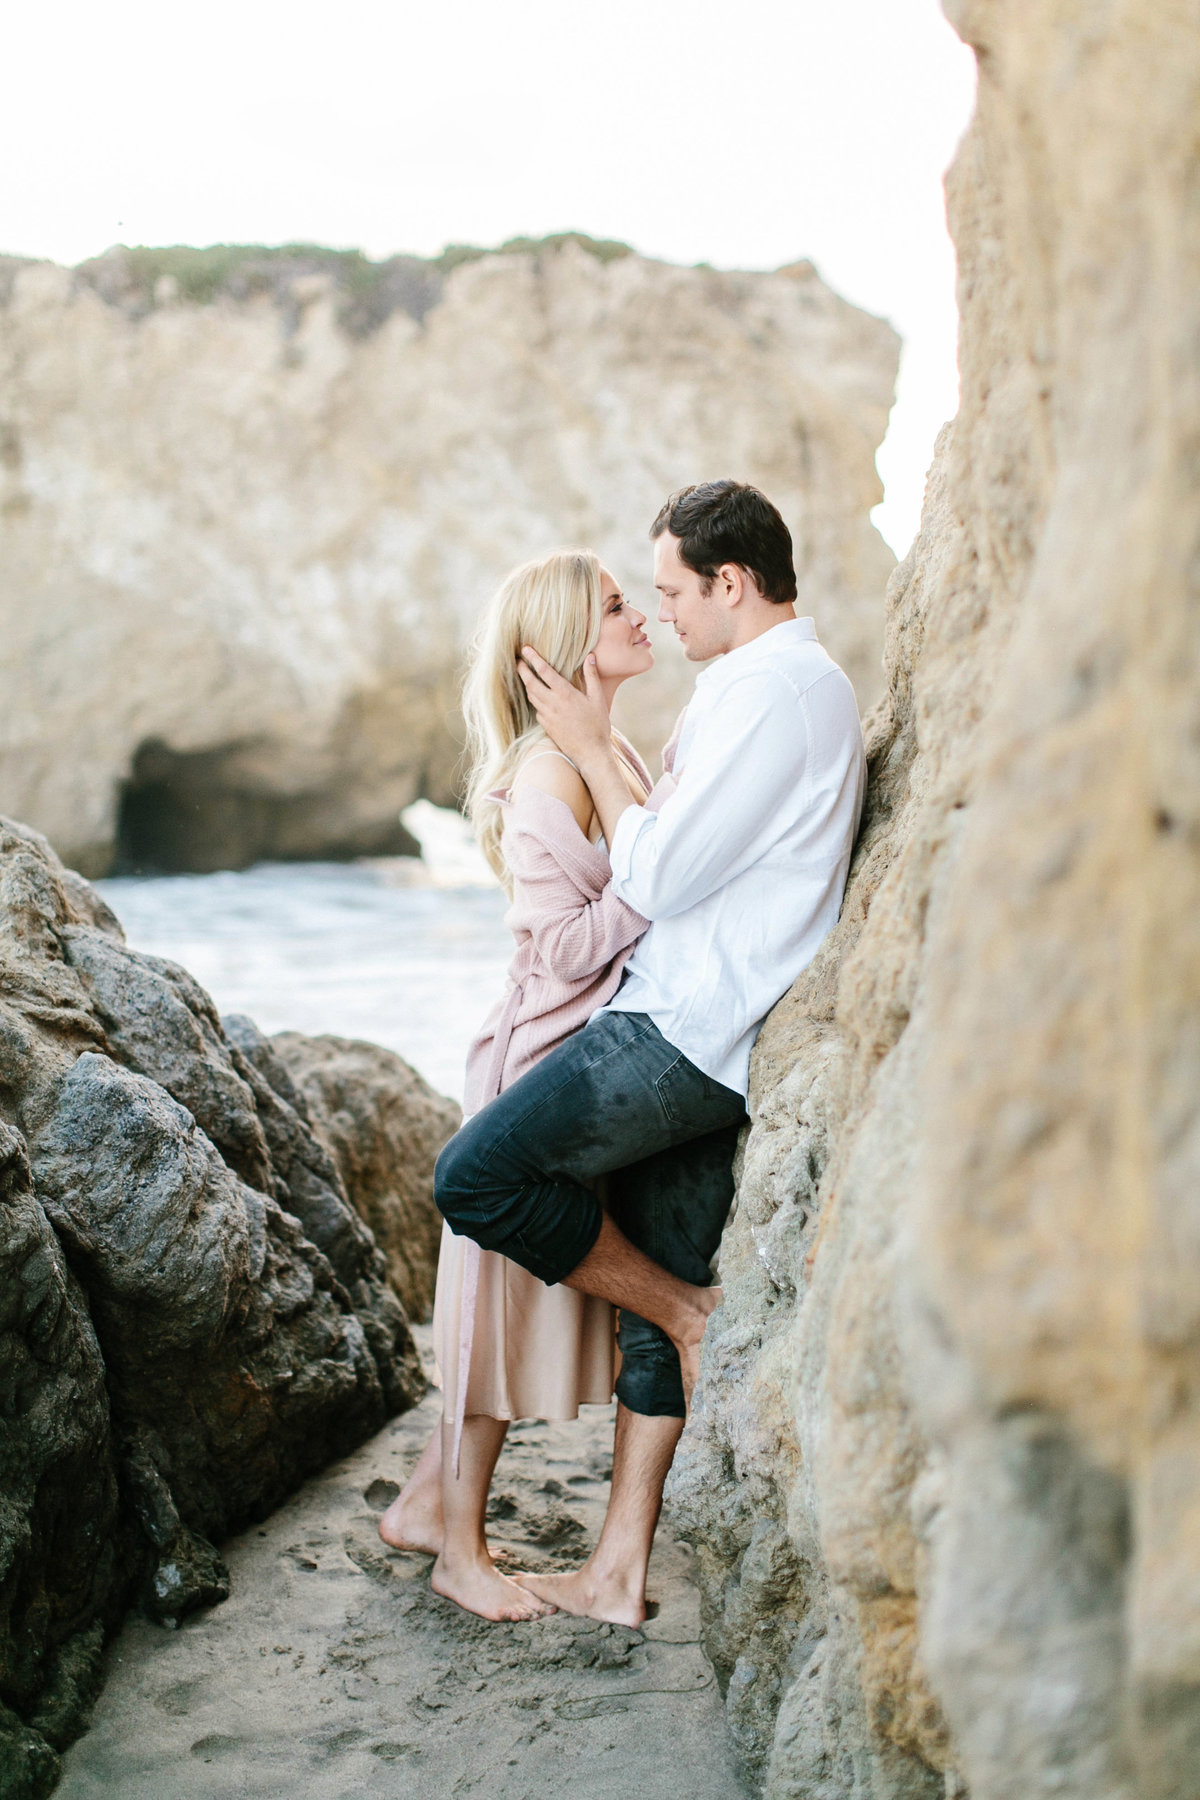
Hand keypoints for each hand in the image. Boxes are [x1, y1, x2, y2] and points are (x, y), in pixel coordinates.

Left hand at [517, 646, 611, 766]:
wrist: (590, 753)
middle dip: (522, 670)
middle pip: (530, 683)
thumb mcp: (598, 698)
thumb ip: (592, 676)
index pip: (544, 671)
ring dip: (526, 684)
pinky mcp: (546, 726)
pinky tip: (538, 697)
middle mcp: (552, 703)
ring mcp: (547, 716)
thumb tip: (590, 657)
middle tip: (518, 660)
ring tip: (525, 675)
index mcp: (565, 694)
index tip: (526, 649)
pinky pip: (537, 709)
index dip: (533, 658)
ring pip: (531, 696)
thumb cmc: (597, 726)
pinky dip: (535, 700)